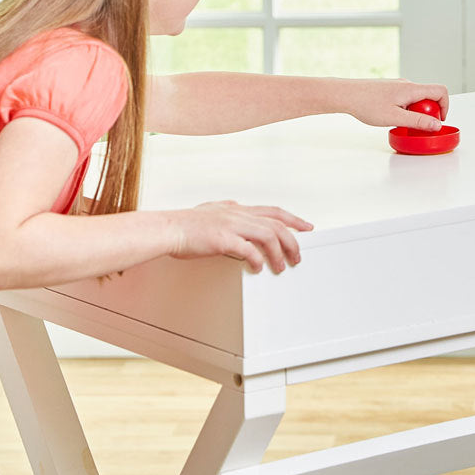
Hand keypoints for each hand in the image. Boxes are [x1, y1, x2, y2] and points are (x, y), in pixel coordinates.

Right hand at [168, 201, 312, 273]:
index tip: (306, 226)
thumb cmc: (186, 224)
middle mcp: (238, 214)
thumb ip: (227, 209)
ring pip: (268, 235)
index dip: (292, 219)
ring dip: (278, 253)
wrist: (168, 229)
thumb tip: (236, 206)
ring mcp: (232, 225)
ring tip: (281, 266)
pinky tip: (258, 268)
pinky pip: (249, 250)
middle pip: (277, 224)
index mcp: (237, 209)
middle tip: (298, 255)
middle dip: (292, 240)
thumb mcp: (212, 210)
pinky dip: (258, 260)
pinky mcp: (224, 239)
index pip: (273, 211)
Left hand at [338, 79, 449, 131]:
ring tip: (399, 121)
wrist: (346, 94)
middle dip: (428, 112)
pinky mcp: (390, 90)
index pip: (440, 91)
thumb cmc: (366, 104)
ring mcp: (398, 86)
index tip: (438, 121)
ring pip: (416, 98)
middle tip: (415, 125)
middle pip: (429, 96)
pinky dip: (405, 109)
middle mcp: (407, 84)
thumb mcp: (395, 118)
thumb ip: (418, 121)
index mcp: (411, 89)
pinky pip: (406, 99)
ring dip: (415, 112)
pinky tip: (390, 116)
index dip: (445, 106)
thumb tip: (436, 125)